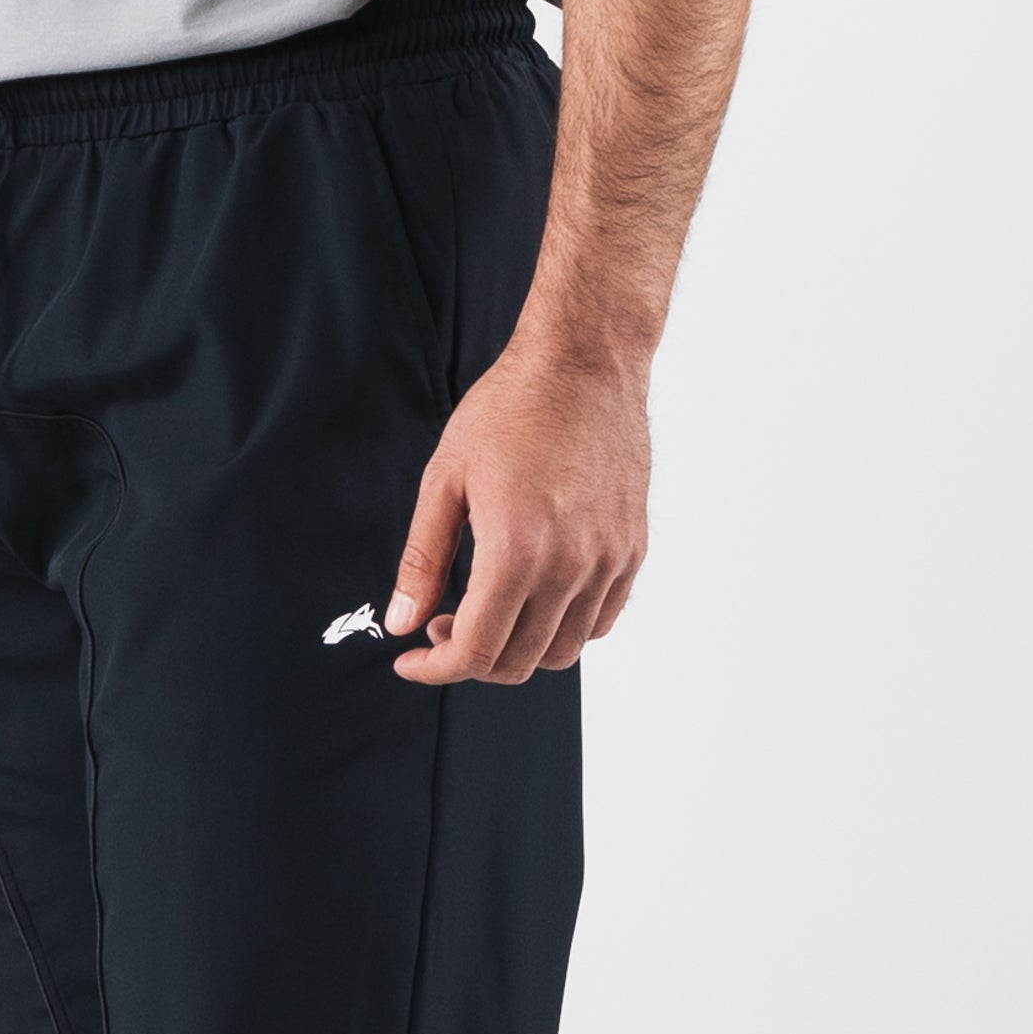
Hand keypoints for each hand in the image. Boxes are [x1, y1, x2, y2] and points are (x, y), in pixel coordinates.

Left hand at [385, 342, 649, 685]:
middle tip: (443, 626)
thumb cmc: (510, 409)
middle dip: (471, 659)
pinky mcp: (632, 549)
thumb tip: (400, 622)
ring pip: (563, 650)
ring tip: (488, 609)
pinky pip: (600, 620)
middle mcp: (570, 565)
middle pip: (519, 661)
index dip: (435, 669)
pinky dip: (563, 628)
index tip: (411, 660)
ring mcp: (609, 560)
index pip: (476, 650)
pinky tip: (534, 595)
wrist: (583, 364)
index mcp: (516, 550)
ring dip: (518, 648)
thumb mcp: (445, 480)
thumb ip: (421, 560)